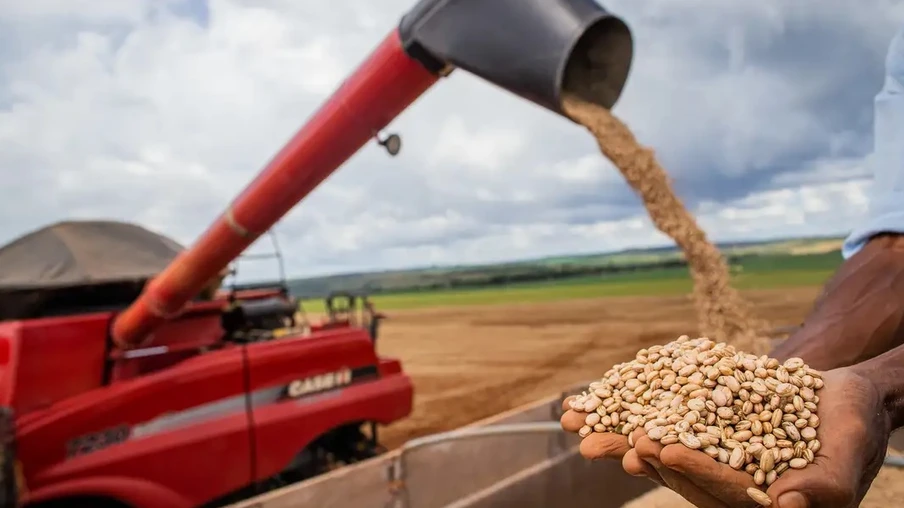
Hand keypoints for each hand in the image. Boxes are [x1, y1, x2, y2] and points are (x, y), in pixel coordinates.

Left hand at [563, 369, 890, 506]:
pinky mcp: (697, 431)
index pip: (722, 489)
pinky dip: (629, 410)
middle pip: (677, 473)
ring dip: (617, 435)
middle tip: (597, 444)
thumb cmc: (854, 425)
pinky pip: (659, 422)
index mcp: (759, 500)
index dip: (695, 470)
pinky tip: (595, 401)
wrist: (840, 394)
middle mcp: (728, 484)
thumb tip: (787, 506)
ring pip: (659, 449)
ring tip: (579, 425)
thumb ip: (826, 483)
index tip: (664, 450)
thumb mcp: (848, 450)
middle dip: (636, 456)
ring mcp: (709, 458)